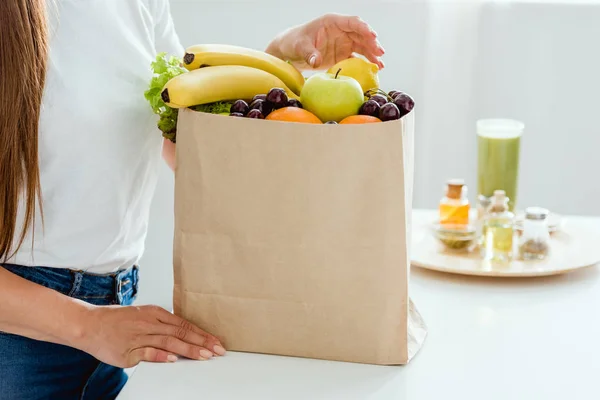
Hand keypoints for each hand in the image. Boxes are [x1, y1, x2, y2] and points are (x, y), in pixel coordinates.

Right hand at [80, 305, 225, 367]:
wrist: (89, 324)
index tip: (216, 341)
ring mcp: (139, 336)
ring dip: (188, 349)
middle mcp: (149, 323)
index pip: (184, 324)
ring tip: (204, 356)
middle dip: (202, 342)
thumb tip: (183, 333)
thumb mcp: (143, 315)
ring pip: (169, 342)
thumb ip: (162, 325)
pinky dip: (161, 355)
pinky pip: (147, 353)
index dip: (202, 334)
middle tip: (218, 350)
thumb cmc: (117, 321)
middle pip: (180, 333)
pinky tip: (174, 359)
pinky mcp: (128, 352)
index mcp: (155, 313)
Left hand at [266, 13, 384, 70]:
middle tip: (380, 53)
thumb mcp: (300, 46)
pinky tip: (374, 69)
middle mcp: (341, 30)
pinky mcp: (342, 55)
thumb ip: (309, 53)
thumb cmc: (294, 43)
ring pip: (362, 46)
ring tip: (380, 64)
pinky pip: (357, 58)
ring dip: (372, 54)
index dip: (363, 28)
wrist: (290, 51)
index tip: (372, 35)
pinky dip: (365, 63)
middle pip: (361, 34)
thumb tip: (316, 62)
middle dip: (371, 43)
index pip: (352, 22)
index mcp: (332, 22)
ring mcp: (343, 42)